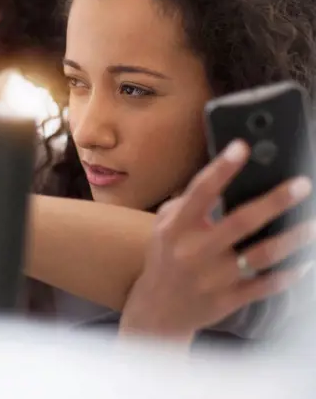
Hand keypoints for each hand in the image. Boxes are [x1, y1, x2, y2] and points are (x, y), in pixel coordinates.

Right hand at [120, 140, 314, 343]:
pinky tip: (305, 263)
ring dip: (291, 239)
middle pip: (240, 222)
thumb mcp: (163, 228)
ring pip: (260, 256)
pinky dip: (288, 275)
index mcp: (176, 228)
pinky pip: (265, 286)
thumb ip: (186, 203)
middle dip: (274, 202)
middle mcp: (194, 251)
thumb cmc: (165, 258)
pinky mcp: (227, 299)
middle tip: (301, 185)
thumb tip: (218, 177)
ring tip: (312, 225)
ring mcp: (212, 278)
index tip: (242, 147)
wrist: (158, 310)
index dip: (221, 169)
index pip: (200, 193)